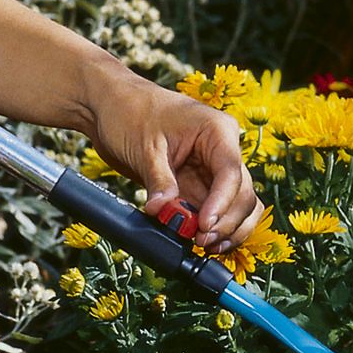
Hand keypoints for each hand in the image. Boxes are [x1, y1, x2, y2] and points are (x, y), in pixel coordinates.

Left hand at [84, 74, 266, 253]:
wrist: (110, 106)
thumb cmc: (129, 112)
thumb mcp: (144, 147)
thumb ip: (159, 181)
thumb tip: (165, 212)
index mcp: (217, 131)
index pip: (231, 173)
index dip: (222, 204)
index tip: (204, 226)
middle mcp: (223, 150)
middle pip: (242, 194)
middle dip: (226, 221)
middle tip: (200, 241)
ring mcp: (212, 170)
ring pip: (238, 206)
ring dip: (227, 229)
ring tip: (203, 246)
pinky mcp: (199, 185)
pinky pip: (217, 210)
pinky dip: (214, 228)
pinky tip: (200, 242)